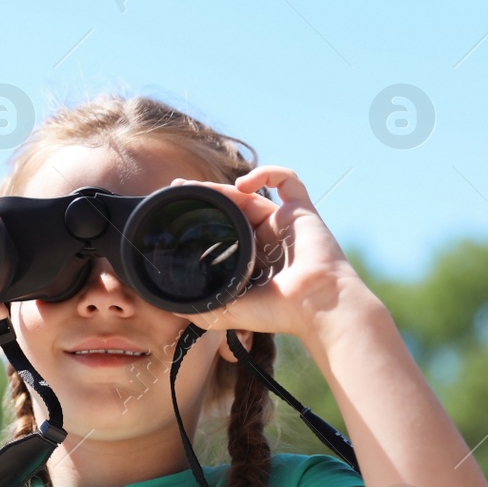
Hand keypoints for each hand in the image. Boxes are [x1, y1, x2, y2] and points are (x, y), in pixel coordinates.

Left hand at [169, 166, 367, 340]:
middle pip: (233, 207)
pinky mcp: (302, 211)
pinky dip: (266, 173)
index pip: (224, 229)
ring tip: (202, 188)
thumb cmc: (278, 313)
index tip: (180, 207)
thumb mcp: (228, 313)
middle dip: (207, 195)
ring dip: (225, 186)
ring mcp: (285, 223)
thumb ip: (201, 309)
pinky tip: (244, 184)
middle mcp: (268, 238)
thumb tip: (172, 307)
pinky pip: (288, 180)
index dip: (204, 216)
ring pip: (252, 193)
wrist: (316, 306)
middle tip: (181, 187)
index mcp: (252, 259)